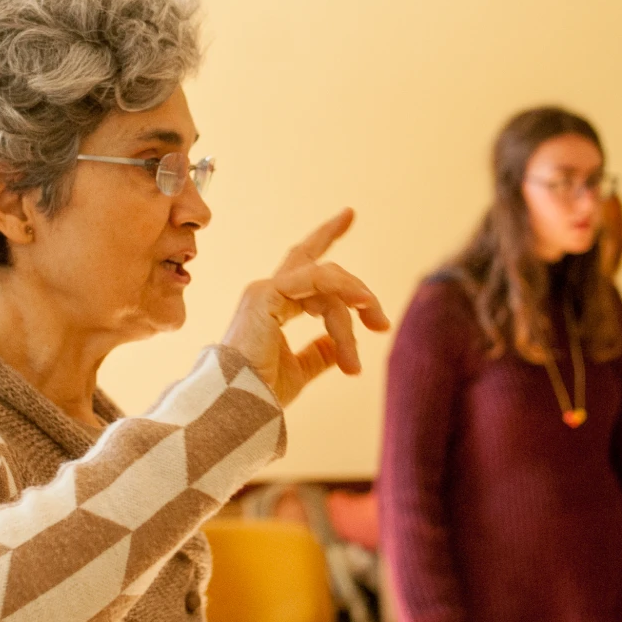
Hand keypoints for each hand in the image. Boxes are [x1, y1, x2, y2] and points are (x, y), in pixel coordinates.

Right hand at [222, 209, 389, 407]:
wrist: (239, 407)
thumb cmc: (261, 393)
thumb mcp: (300, 370)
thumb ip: (319, 354)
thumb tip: (340, 348)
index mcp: (272, 306)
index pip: (304, 265)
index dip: (325, 237)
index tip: (348, 215)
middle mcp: (266, 292)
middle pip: (314, 260)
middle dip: (349, 270)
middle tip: (381, 321)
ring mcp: (265, 290)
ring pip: (326, 279)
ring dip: (356, 302)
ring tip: (377, 330)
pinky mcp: (267, 295)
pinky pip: (317, 281)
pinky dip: (344, 291)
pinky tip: (364, 306)